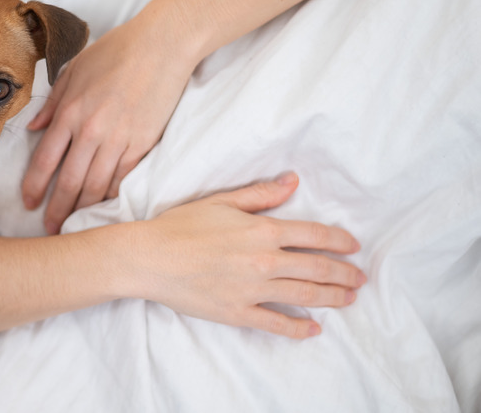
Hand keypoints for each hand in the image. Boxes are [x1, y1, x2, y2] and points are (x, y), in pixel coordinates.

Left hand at [22, 19, 194, 233]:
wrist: (162, 45)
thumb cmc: (117, 51)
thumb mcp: (75, 70)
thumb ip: (53, 102)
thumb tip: (34, 128)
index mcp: (70, 112)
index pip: (45, 159)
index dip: (34, 186)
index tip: (28, 203)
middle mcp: (92, 131)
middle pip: (69, 181)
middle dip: (57, 209)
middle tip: (51, 228)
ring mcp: (119, 140)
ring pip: (96, 186)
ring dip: (83, 209)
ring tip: (75, 224)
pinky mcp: (143, 144)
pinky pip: (123, 178)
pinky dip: (111, 196)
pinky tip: (104, 207)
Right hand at [134, 173, 365, 338]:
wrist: (150, 258)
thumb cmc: (181, 226)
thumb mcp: (221, 202)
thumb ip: (261, 194)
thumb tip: (293, 182)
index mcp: (263, 230)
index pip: (314, 235)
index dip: (339, 241)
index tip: (354, 246)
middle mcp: (265, 261)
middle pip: (317, 268)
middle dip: (344, 273)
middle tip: (360, 278)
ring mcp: (253, 290)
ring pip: (304, 295)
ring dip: (332, 297)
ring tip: (349, 299)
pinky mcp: (238, 313)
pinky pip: (276, 324)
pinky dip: (298, 328)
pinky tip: (313, 328)